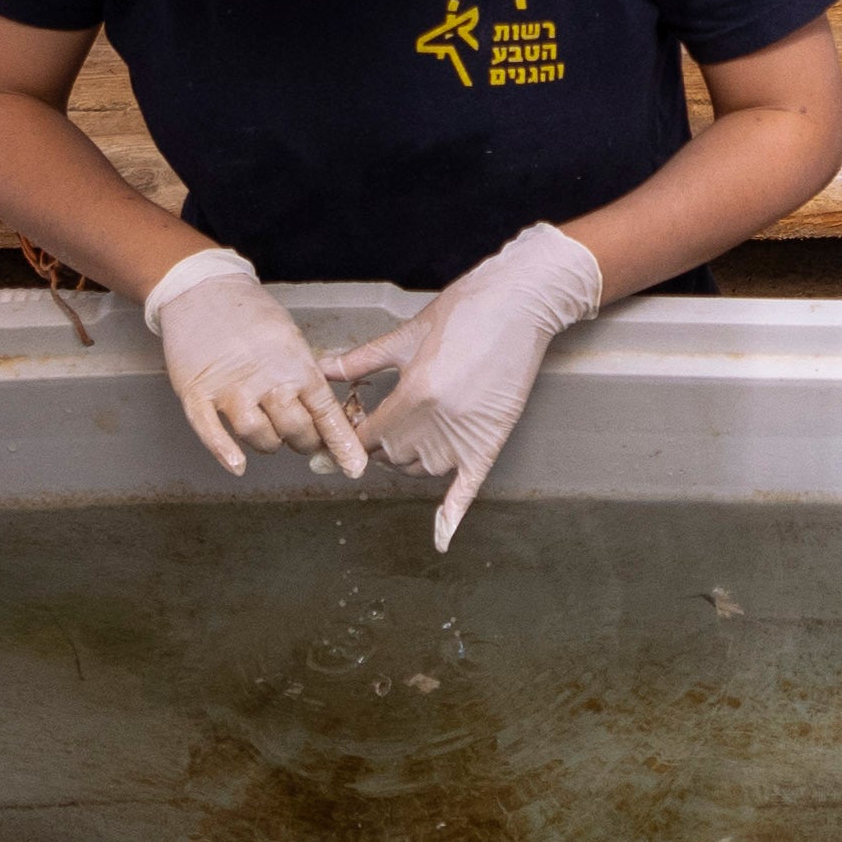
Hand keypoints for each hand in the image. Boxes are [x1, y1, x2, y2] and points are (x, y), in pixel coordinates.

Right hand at [125, 248, 355, 480]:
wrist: (202, 288)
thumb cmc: (250, 313)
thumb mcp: (290, 338)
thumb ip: (306, 375)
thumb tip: (325, 412)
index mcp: (296, 364)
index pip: (326, 412)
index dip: (341, 443)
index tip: (354, 466)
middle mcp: (267, 379)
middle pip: (295, 430)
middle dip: (304, 442)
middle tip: (303, 440)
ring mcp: (230, 388)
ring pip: (259, 435)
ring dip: (270, 445)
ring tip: (271, 438)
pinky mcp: (196, 393)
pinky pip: (211, 432)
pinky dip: (225, 452)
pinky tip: (237, 464)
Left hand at [345, 221, 605, 547]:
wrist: (520, 302)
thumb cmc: (463, 310)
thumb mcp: (405, 335)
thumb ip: (360, 361)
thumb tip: (321, 369)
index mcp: (413, 394)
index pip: (367, 436)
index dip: (350, 438)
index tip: (339, 437)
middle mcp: (438, 422)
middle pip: (391, 455)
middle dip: (379, 444)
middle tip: (374, 426)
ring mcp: (466, 434)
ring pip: (421, 469)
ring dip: (408, 459)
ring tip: (405, 436)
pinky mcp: (491, 440)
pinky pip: (467, 488)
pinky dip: (452, 516)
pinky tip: (440, 539)